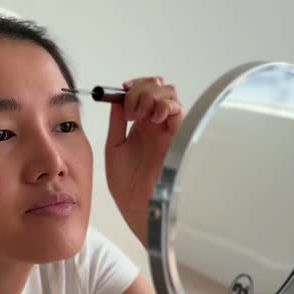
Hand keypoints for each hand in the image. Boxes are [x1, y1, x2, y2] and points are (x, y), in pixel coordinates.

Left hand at [105, 76, 183, 246]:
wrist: (138, 207)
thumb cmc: (128, 185)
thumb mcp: (114, 147)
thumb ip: (116, 123)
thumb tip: (115, 100)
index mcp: (141, 125)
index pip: (143, 91)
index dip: (133, 86)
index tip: (120, 91)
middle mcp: (157, 124)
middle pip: (158, 87)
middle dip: (141, 89)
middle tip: (130, 109)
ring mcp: (168, 129)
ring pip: (169, 94)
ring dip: (150, 96)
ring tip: (138, 114)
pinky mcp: (179, 137)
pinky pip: (178, 110)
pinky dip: (164, 105)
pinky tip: (151, 118)